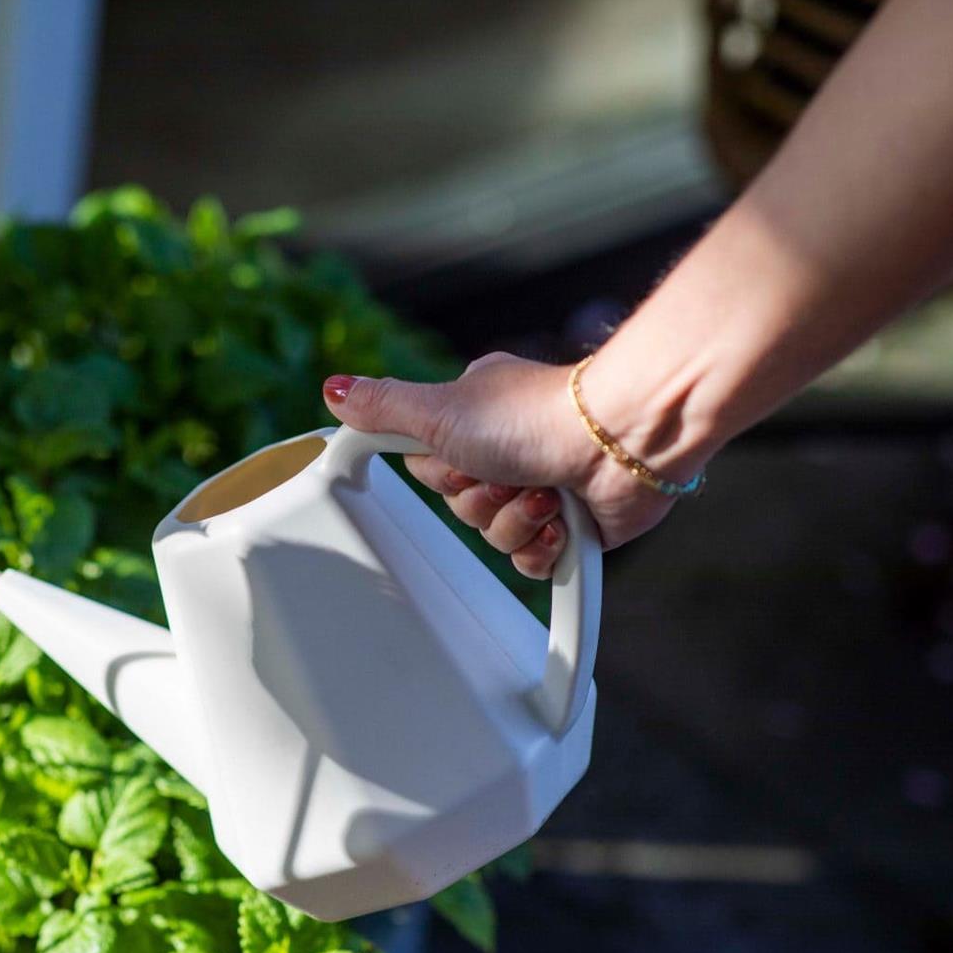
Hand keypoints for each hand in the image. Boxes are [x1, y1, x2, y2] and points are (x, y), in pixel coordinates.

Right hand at [320, 352, 695, 577]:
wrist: (618, 443)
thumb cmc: (537, 416)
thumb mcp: (441, 409)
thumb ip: (384, 406)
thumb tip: (334, 389)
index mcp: (473, 419)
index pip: (427, 468)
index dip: (440, 474)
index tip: (458, 458)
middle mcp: (508, 452)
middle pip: (460, 508)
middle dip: (482, 501)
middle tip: (506, 474)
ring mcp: (541, 488)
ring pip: (495, 537)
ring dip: (516, 520)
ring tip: (543, 493)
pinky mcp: (571, 525)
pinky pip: (533, 563)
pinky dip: (545, 547)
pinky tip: (560, 522)